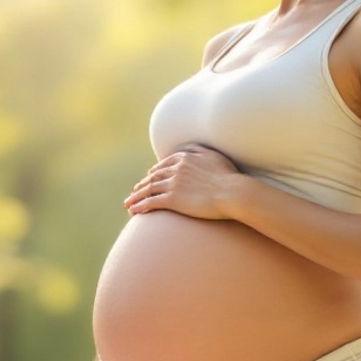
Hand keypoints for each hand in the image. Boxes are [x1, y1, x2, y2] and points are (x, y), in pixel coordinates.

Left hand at [122, 143, 240, 220]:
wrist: (232, 192)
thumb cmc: (228, 177)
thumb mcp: (214, 157)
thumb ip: (201, 151)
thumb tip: (192, 148)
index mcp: (185, 158)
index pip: (164, 165)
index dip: (154, 172)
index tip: (149, 177)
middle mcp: (176, 169)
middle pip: (153, 177)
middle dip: (142, 185)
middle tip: (135, 191)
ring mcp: (173, 184)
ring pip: (148, 189)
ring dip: (136, 196)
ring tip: (128, 203)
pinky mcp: (172, 199)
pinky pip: (151, 202)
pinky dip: (140, 206)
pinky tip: (134, 211)